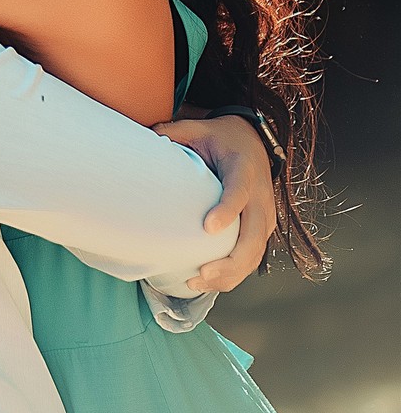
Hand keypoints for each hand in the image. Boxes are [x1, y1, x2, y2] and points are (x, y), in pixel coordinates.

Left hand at [154, 108, 276, 292]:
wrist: (253, 141)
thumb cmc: (222, 138)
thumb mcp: (199, 129)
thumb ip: (174, 133)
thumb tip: (146, 139)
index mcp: (243, 169)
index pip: (239, 192)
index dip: (226, 210)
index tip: (208, 228)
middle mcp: (260, 196)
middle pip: (253, 236)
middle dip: (230, 261)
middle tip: (201, 274)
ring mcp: (265, 216)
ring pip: (255, 254)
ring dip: (230, 274)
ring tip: (197, 283)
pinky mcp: (263, 229)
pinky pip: (253, 258)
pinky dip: (234, 274)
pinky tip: (208, 282)